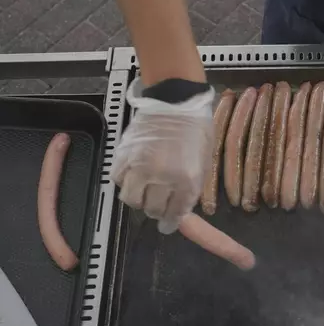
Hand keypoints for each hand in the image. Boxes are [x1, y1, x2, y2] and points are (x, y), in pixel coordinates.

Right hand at [111, 78, 213, 233]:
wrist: (175, 101)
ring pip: (131, 198)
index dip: (170, 221)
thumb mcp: (203, 162)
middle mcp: (162, 177)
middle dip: (156, 210)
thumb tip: (180, 208)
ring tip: (144, 192)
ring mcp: (140, 167)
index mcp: (187, 180)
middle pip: (152, 209)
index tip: (167, 224)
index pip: (175, 213)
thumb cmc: (196, 129)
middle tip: (158, 204)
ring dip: (138, 199)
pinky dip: (124, 182)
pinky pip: (117, 179)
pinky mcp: (123, 155)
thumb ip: (191, 187)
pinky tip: (133, 176)